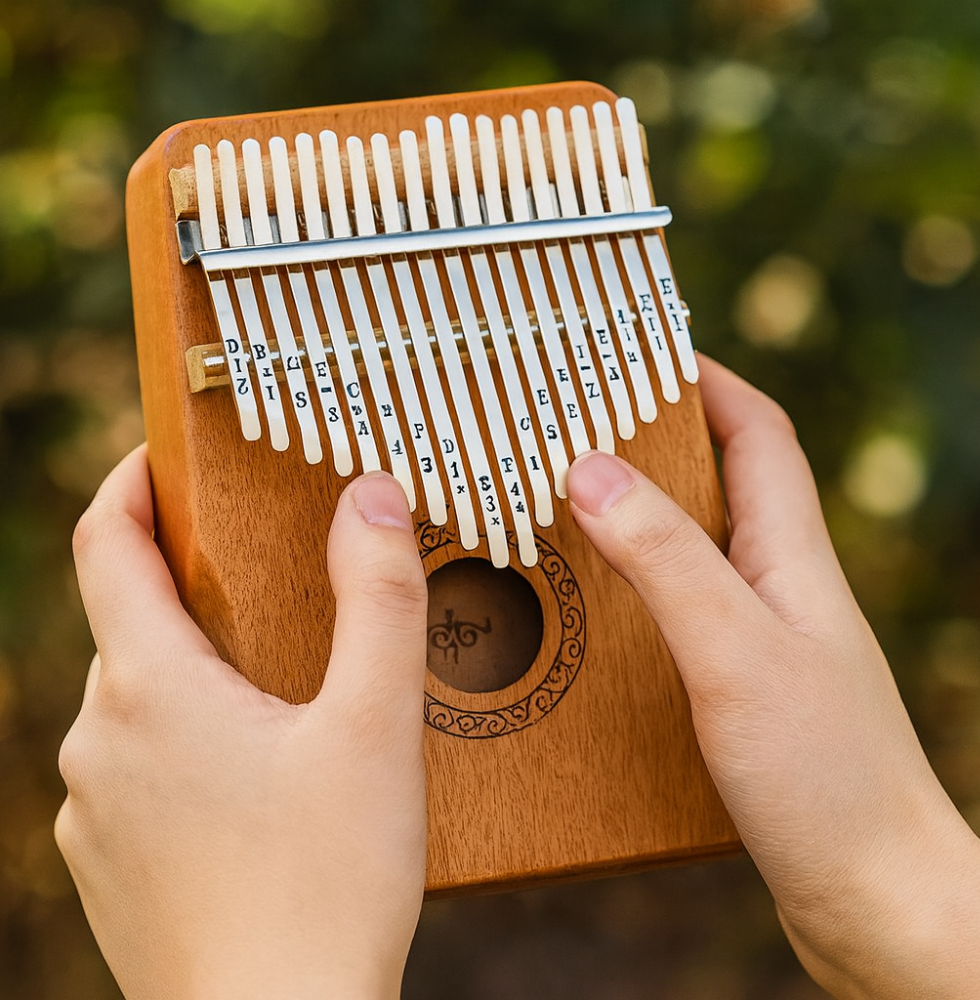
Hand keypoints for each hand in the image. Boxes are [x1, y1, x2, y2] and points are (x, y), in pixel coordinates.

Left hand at [56, 447, 427, 999]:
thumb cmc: (328, 883)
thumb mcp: (375, 724)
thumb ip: (378, 597)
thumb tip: (370, 494)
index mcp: (149, 687)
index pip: (105, 544)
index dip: (131, 483)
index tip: (166, 455)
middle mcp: (97, 740)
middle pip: (132, 623)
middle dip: (195, 587)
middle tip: (277, 581)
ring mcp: (93, 809)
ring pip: (138, 699)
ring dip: (197, 671)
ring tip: (284, 689)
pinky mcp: (108, 863)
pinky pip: (138, 766)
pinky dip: (187, 740)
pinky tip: (260, 778)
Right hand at [567, 357, 979, 999]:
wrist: (876, 900)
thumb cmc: (825, 777)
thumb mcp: (732, 652)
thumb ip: (664, 558)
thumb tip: (588, 469)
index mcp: (792, 556)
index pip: (759, 433)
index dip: (706, 379)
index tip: (636, 351)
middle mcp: (780, 586)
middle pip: (720, 482)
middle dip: (654, 442)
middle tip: (573, 430)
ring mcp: (762, 638)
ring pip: (692, 550)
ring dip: (634, 521)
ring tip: (559, 512)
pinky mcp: (740, 690)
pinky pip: (678, 613)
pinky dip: (632, 593)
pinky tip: (587, 615)